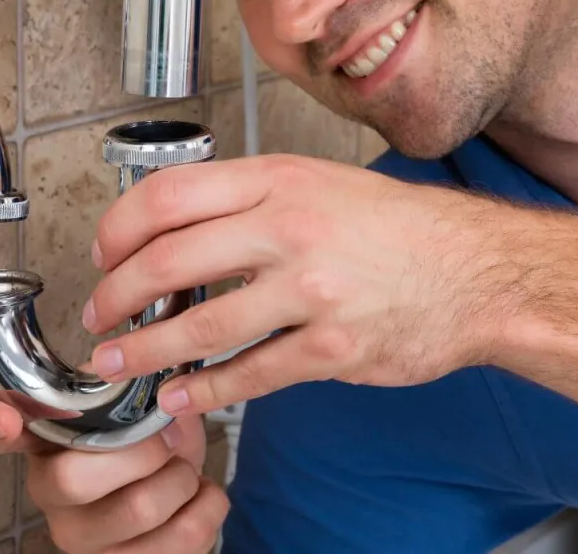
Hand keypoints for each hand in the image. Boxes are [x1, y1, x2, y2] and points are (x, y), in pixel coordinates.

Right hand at [0, 395, 226, 552]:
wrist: (182, 482)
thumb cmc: (149, 439)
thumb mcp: (135, 400)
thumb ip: (127, 385)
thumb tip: (145, 388)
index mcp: (45, 440)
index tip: (4, 419)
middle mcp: (50, 493)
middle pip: (75, 479)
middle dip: (142, 452)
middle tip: (166, 443)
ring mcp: (81, 538)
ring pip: (139, 509)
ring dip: (183, 480)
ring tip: (183, 472)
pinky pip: (182, 538)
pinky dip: (208, 506)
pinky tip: (199, 496)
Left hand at [81, 154, 523, 416]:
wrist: (480, 271)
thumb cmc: (398, 228)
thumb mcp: (319, 183)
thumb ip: (249, 199)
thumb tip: (173, 226)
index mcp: (279, 181)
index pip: (168, 196)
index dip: (118, 228)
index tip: (101, 253)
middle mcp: (290, 229)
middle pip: (169, 261)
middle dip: (117, 296)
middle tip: (97, 315)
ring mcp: (312, 291)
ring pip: (200, 327)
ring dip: (145, 352)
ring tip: (118, 362)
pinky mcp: (333, 348)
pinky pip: (250, 375)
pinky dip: (205, 392)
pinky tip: (181, 396)